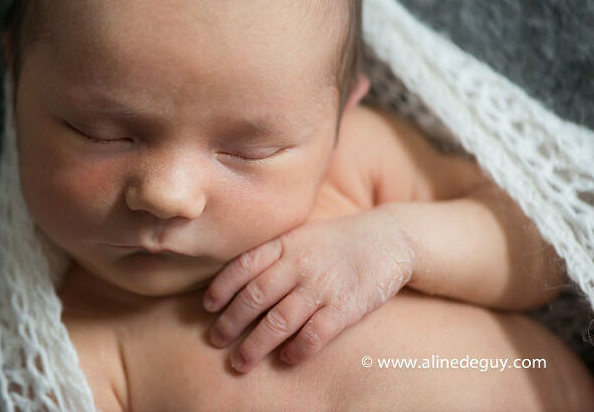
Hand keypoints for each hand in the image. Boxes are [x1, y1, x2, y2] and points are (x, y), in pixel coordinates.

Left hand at [202, 208, 414, 372]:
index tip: (208, 307)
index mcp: (286, 244)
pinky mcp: (346, 307)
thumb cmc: (337, 241)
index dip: (222, 287)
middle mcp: (299, 264)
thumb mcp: (301, 235)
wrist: (389, 238)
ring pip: (278, 321)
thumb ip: (273, 254)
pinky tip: (285, 360)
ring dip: (255, 345)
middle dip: (230, 322)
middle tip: (215, 340)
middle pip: (255, 297)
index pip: (243, 266)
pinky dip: (296, 350)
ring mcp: (322, 286)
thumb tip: (236, 280)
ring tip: (240, 362)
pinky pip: (314, 334)